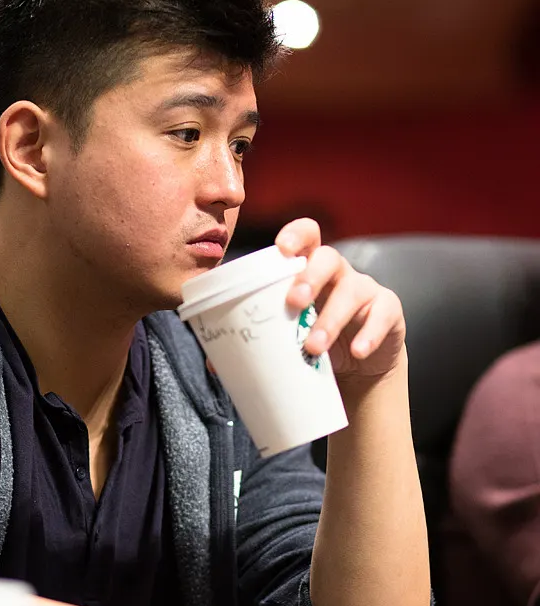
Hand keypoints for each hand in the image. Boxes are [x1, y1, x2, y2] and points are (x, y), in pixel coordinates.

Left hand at [275, 219, 404, 380]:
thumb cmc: (315, 340)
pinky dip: (369, 334)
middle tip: (293, 303)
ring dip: (331, 319)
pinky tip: (357, 352)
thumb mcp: (290, 331)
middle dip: (310, 277)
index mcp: (310, 269)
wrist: (357, 369)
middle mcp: (339, 272)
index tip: (281, 249)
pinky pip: (382, 314)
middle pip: (328, 257)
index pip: (306, 237)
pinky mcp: (388, 310)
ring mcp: (365, 289)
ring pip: (351, 290)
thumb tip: (217, 357)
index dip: (296, 236)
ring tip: (314, 347)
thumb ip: (264, 332)